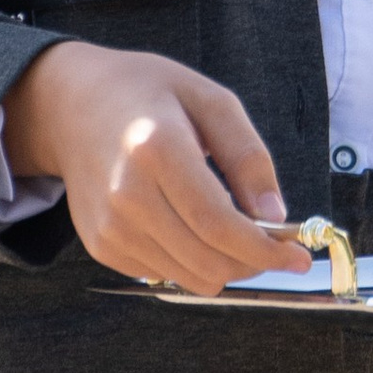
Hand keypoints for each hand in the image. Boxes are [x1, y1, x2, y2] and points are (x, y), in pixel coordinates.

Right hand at [0, 41, 311, 294]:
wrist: (73, 107)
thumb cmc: (148, 95)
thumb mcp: (210, 100)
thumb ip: (248, 156)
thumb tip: (275, 215)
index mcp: (157, 149)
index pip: (217, 223)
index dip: (265, 248)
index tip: (299, 257)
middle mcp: (126, 194)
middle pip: (207, 260)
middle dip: (253, 262)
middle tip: (272, 242)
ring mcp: (109, 226)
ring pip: (190, 277)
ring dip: (223, 264)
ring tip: (229, 227)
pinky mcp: (100, 245)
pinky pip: (164, 274)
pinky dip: (189, 261)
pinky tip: (187, 223)